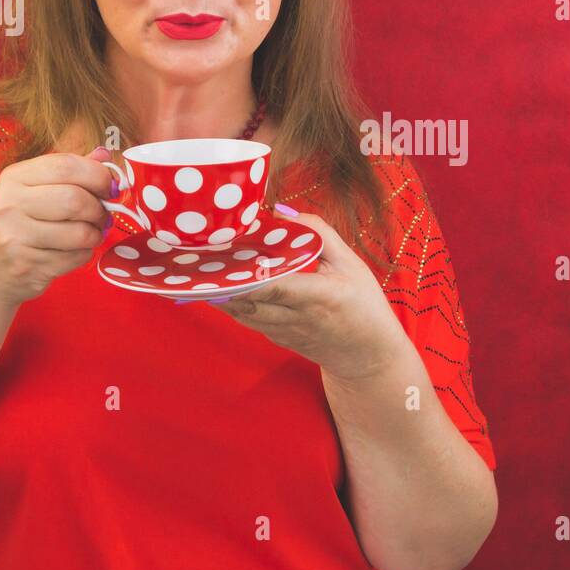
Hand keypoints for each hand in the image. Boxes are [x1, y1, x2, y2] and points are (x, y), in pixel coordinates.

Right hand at [0, 146, 115, 307]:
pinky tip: (71, 251)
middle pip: (75, 199)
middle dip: (99, 209)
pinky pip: (76, 257)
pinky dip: (83, 254)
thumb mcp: (32, 190)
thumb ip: (68, 172)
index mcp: (14, 177)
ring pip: (80, 232)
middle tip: (102, 216)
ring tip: (88, 234)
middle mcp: (10, 204)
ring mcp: (15, 237)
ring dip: (95, 234)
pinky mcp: (27, 265)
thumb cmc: (15, 225)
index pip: (66, 166)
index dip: (98, 175)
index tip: (109, 187)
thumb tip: (105, 154)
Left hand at [200, 206, 410, 380]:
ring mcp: (285, 331)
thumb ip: (321, 235)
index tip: (226, 256)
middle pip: (250, 300)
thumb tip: (285, 214)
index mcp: (319, 295)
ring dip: (221, 293)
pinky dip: (232, 304)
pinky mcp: (278, 339)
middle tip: (202, 257)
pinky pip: (248, 319)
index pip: (276, 286)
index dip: (248, 275)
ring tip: (202, 270)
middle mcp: (298, 316)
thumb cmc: (364, 305)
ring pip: (243, 312)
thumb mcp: (351, 264)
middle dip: (223, 281)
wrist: (368, 355)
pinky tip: (219, 287)